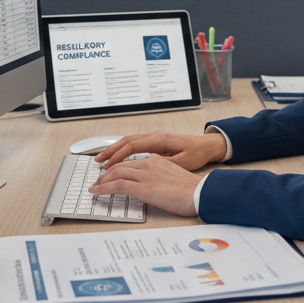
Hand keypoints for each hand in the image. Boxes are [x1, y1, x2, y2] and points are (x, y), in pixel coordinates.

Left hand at [88, 154, 200, 217]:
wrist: (200, 193)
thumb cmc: (192, 190)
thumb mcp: (175, 176)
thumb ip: (161, 176)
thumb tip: (154, 184)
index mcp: (157, 160)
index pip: (131, 162)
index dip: (118, 168)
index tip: (111, 174)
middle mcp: (149, 164)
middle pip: (121, 166)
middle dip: (106, 174)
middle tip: (98, 182)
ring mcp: (145, 175)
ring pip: (116, 173)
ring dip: (102, 181)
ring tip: (95, 188)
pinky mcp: (142, 187)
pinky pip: (117, 185)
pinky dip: (104, 188)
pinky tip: (97, 192)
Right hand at [96, 131, 225, 170]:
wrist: (206, 146)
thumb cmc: (196, 153)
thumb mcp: (181, 162)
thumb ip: (163, 163)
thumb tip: (145, 165)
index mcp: (160, 140)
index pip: (132, 146)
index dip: (117, 156)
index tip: (107, 166)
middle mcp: (155, 136)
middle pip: (126, 141)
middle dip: (110, 151)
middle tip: (97, 161)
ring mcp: (154, 137)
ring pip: (129, 141)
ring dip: (115, 149)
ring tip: (102, 159)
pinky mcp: (156, 141)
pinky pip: (135, 143)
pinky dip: (123, 149)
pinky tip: (117, 157)